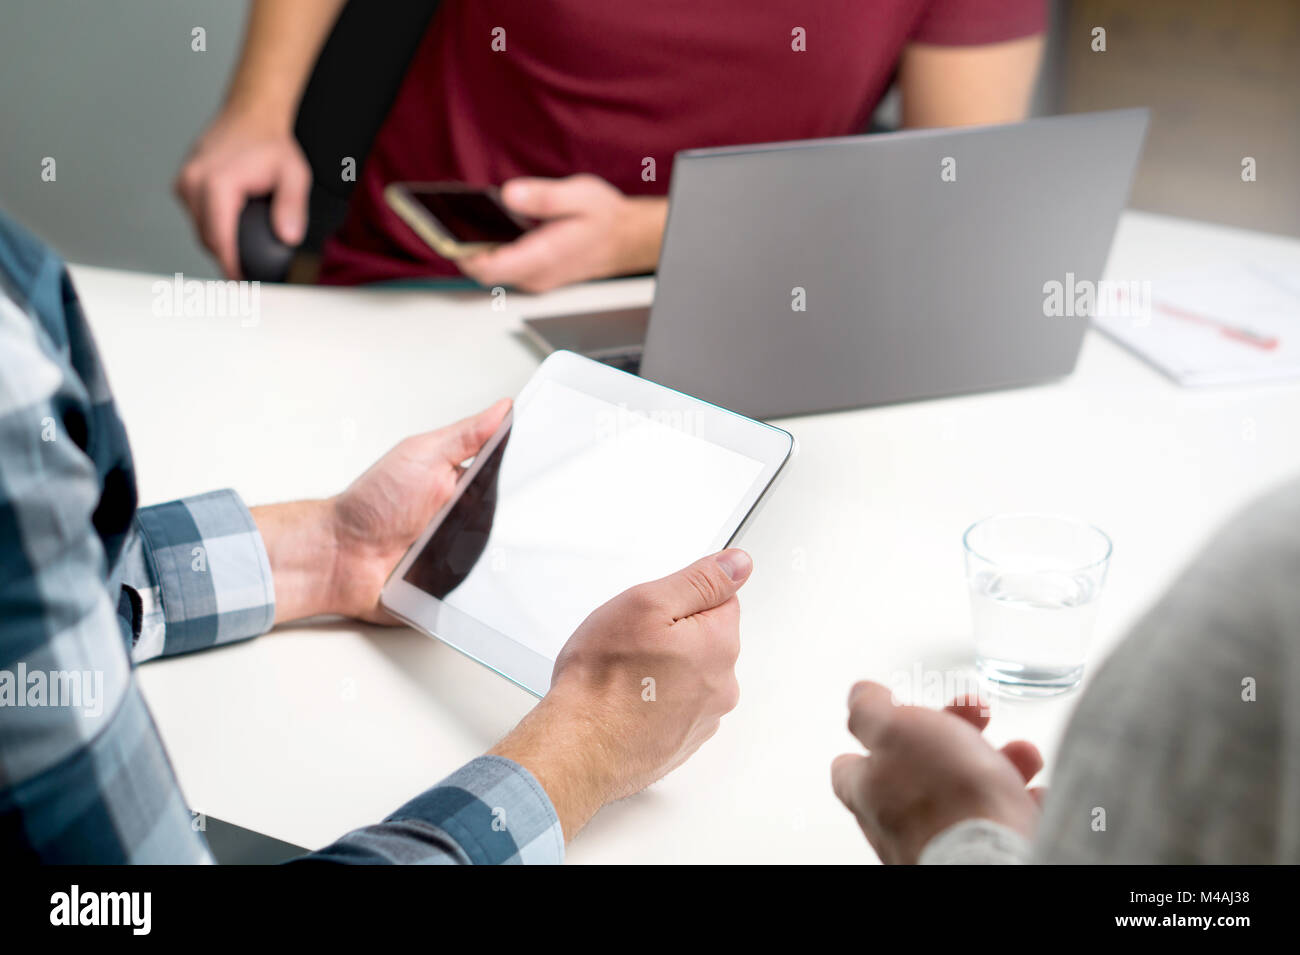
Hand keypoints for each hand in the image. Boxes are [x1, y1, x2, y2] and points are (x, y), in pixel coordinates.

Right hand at [174, 109, 311, 278]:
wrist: (250, 115)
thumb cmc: (270, 143)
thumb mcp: (294, 175)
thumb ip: (292, 207)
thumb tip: (288, 238)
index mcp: (217, 183)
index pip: (219, 238)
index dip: (231, 266)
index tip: (243, 285)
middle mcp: (193, 182)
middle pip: (207, 239)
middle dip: (227, 259)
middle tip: (250, 277)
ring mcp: (185, 183)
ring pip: (199, 230)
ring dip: (219, 244)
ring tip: (243, 258)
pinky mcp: (184, 184)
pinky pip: (197, 218)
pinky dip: (213, 229)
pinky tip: (232, 234)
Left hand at [327, 399, 511, 622]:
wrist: (341, 557)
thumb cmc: (372, 503)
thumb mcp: (423, 456)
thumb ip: (465, 435)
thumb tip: (502, 408)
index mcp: (460, 479)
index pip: (506, 470)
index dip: (523, 467)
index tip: (535, 461)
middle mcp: (464, 513)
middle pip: (510, 513)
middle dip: (510, 511)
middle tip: (478, 505)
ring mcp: (461, 548)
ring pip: (502, 550)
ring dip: (493, 547)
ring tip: (462, 537)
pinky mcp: (456, 582)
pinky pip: (482, 583)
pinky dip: (480, 578)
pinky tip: (465, 568)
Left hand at [458, 175, 667, 293]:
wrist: (627, 239)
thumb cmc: (605, 218)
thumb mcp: (579, 195)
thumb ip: (544, 197)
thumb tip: (510, 194)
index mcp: (544, 256)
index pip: (490, 268)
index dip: (462, 253)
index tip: (444, 234)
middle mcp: (536, 274)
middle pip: (485, 271)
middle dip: (462, 248)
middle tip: (442, 220)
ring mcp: (535, 277)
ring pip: (493, 270)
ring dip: (475, 248)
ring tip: (456, 220)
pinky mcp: (534, 273)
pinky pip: (503, 267)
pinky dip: (489, 249)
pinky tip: (483, 227)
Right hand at [491, 549, 751, 837]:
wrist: (580, 748)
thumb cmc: (605, 679)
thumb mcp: (647, 604)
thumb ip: (700, 581)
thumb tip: (738, 564)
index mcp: (720, 644)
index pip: (722, 599)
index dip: (682, 598)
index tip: (654, 612)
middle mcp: (723, 685)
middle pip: (706, 639)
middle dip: (673, 634)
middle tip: (631, 642)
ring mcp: (704, 719)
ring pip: (689, 674)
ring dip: (664, 669)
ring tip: (624, 676)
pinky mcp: (682, 742)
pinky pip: (675, 707)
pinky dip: (655, 702)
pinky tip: (625, 703)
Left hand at [831, 682, 1042, 863]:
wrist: (998, 859)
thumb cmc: (945, 796)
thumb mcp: (896, 728)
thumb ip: (870, 710)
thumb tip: (859, 695)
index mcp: (869, 793)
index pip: (852, 765)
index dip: (876, 734)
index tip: (902, 713)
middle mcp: (896, 827)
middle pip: (919, 772)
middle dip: (954, 737)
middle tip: (978, 715)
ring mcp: (938, 845)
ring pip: (965, 796)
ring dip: (997, 766)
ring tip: (1024, 755)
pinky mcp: (979, 858)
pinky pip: (999, 827)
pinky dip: (1019, 805)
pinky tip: (1037, 795)